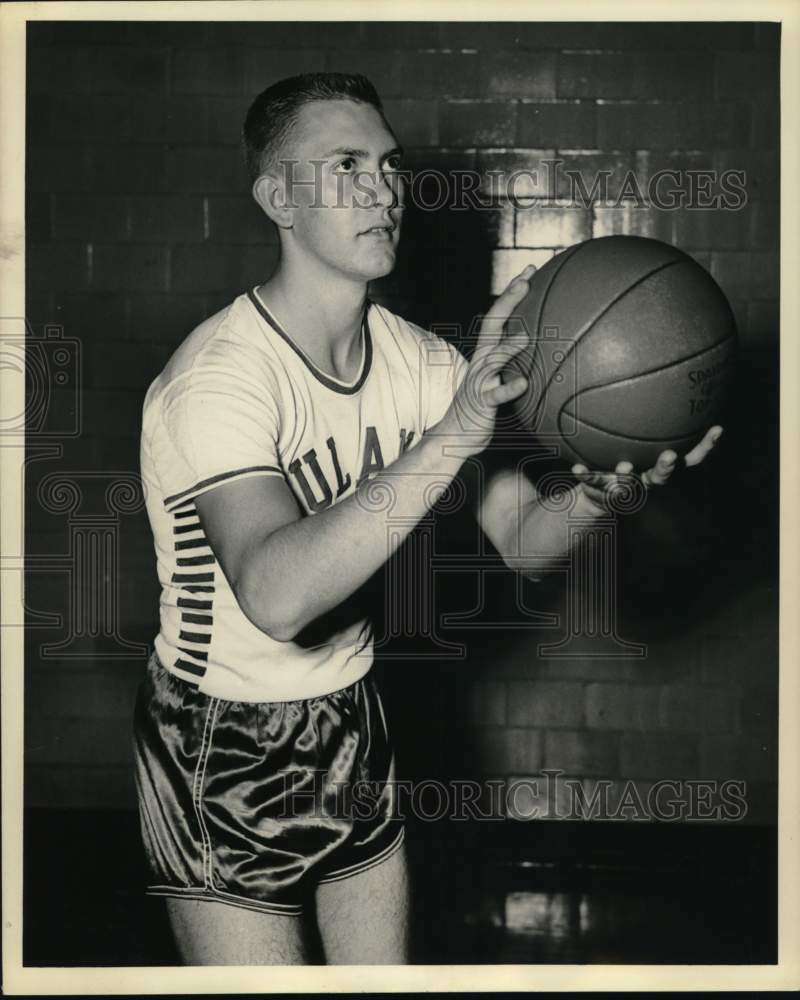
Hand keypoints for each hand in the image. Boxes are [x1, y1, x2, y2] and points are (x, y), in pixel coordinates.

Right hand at [436, 264, 534, 455]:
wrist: (455, 436)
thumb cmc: (481, 409)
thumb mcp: (498, 381)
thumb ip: (514, 367)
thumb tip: (541, 352)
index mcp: (486, 353)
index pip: (499, 316)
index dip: (512, 293)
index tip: (530, 271)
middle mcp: (481, 361)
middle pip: (492, 324)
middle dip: (508, 301)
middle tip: (526, 281)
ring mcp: (479, 381)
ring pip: (493, 359)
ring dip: (508, 347)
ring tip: (526, 336)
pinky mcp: (481, 403)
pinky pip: (496, 395)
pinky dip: (509, 388)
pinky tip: (524, 384)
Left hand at [571, 425, 723, 513]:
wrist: (597, 490)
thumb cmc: (623, 454)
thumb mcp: (636, 434)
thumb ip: (646, 412)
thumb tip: (651, 369)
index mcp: (660, 465)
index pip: (691, 457)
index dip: (706, 446)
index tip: (717, 428)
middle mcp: (646, 478)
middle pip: (664, 477)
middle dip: (668, 467)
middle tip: (669, 456)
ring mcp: (624, 487)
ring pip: (629, 486)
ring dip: (628, 476)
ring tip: (624, 467)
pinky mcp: (600, 490)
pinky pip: (592, 481)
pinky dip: (586, 474)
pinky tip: (577, 466)